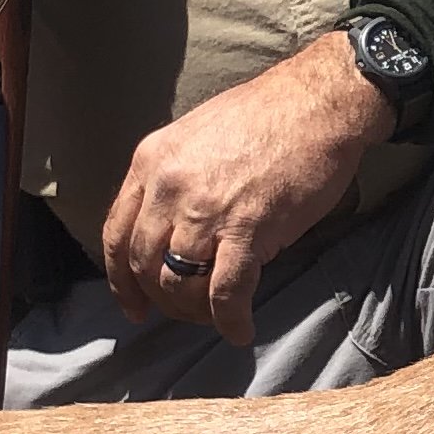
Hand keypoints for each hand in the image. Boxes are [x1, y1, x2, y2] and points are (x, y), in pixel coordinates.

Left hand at [100, 34, 398, 343]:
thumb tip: (173, 226)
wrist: (318, 103)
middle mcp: (169, 188)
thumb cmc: (267, 115)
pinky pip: (226, 293)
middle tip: (182, 311)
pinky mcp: (248, 231)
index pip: (116, 234)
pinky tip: (241, 330)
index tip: (132, 304)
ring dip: (194, 311)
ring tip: (214, 315)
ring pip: (178, 284)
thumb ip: (174, 178)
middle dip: (159, 299)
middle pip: (143, 265)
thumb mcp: (196, 134)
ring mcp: (206, 211)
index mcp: (151, 162)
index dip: (120, 279)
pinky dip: (230, 321)